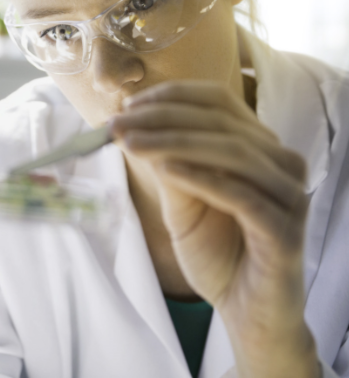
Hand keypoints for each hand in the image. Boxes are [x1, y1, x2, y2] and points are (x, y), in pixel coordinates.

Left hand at [109, 81, 318, 377]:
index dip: (171, 97)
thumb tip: (135, 125)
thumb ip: (169, 164)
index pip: (218, 101)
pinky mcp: (286, 230)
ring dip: (173, 142)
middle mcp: (282, 163)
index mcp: (260, 147)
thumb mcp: (183, 202)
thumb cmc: (218, 251)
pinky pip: (242, 195)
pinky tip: (164, 170)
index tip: (127, 104)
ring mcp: (289, 195)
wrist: (246, 309)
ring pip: (231, 152)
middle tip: (116, 125)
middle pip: (220, 123)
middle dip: (161, 119)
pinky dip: (201, 178)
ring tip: (129, 144)